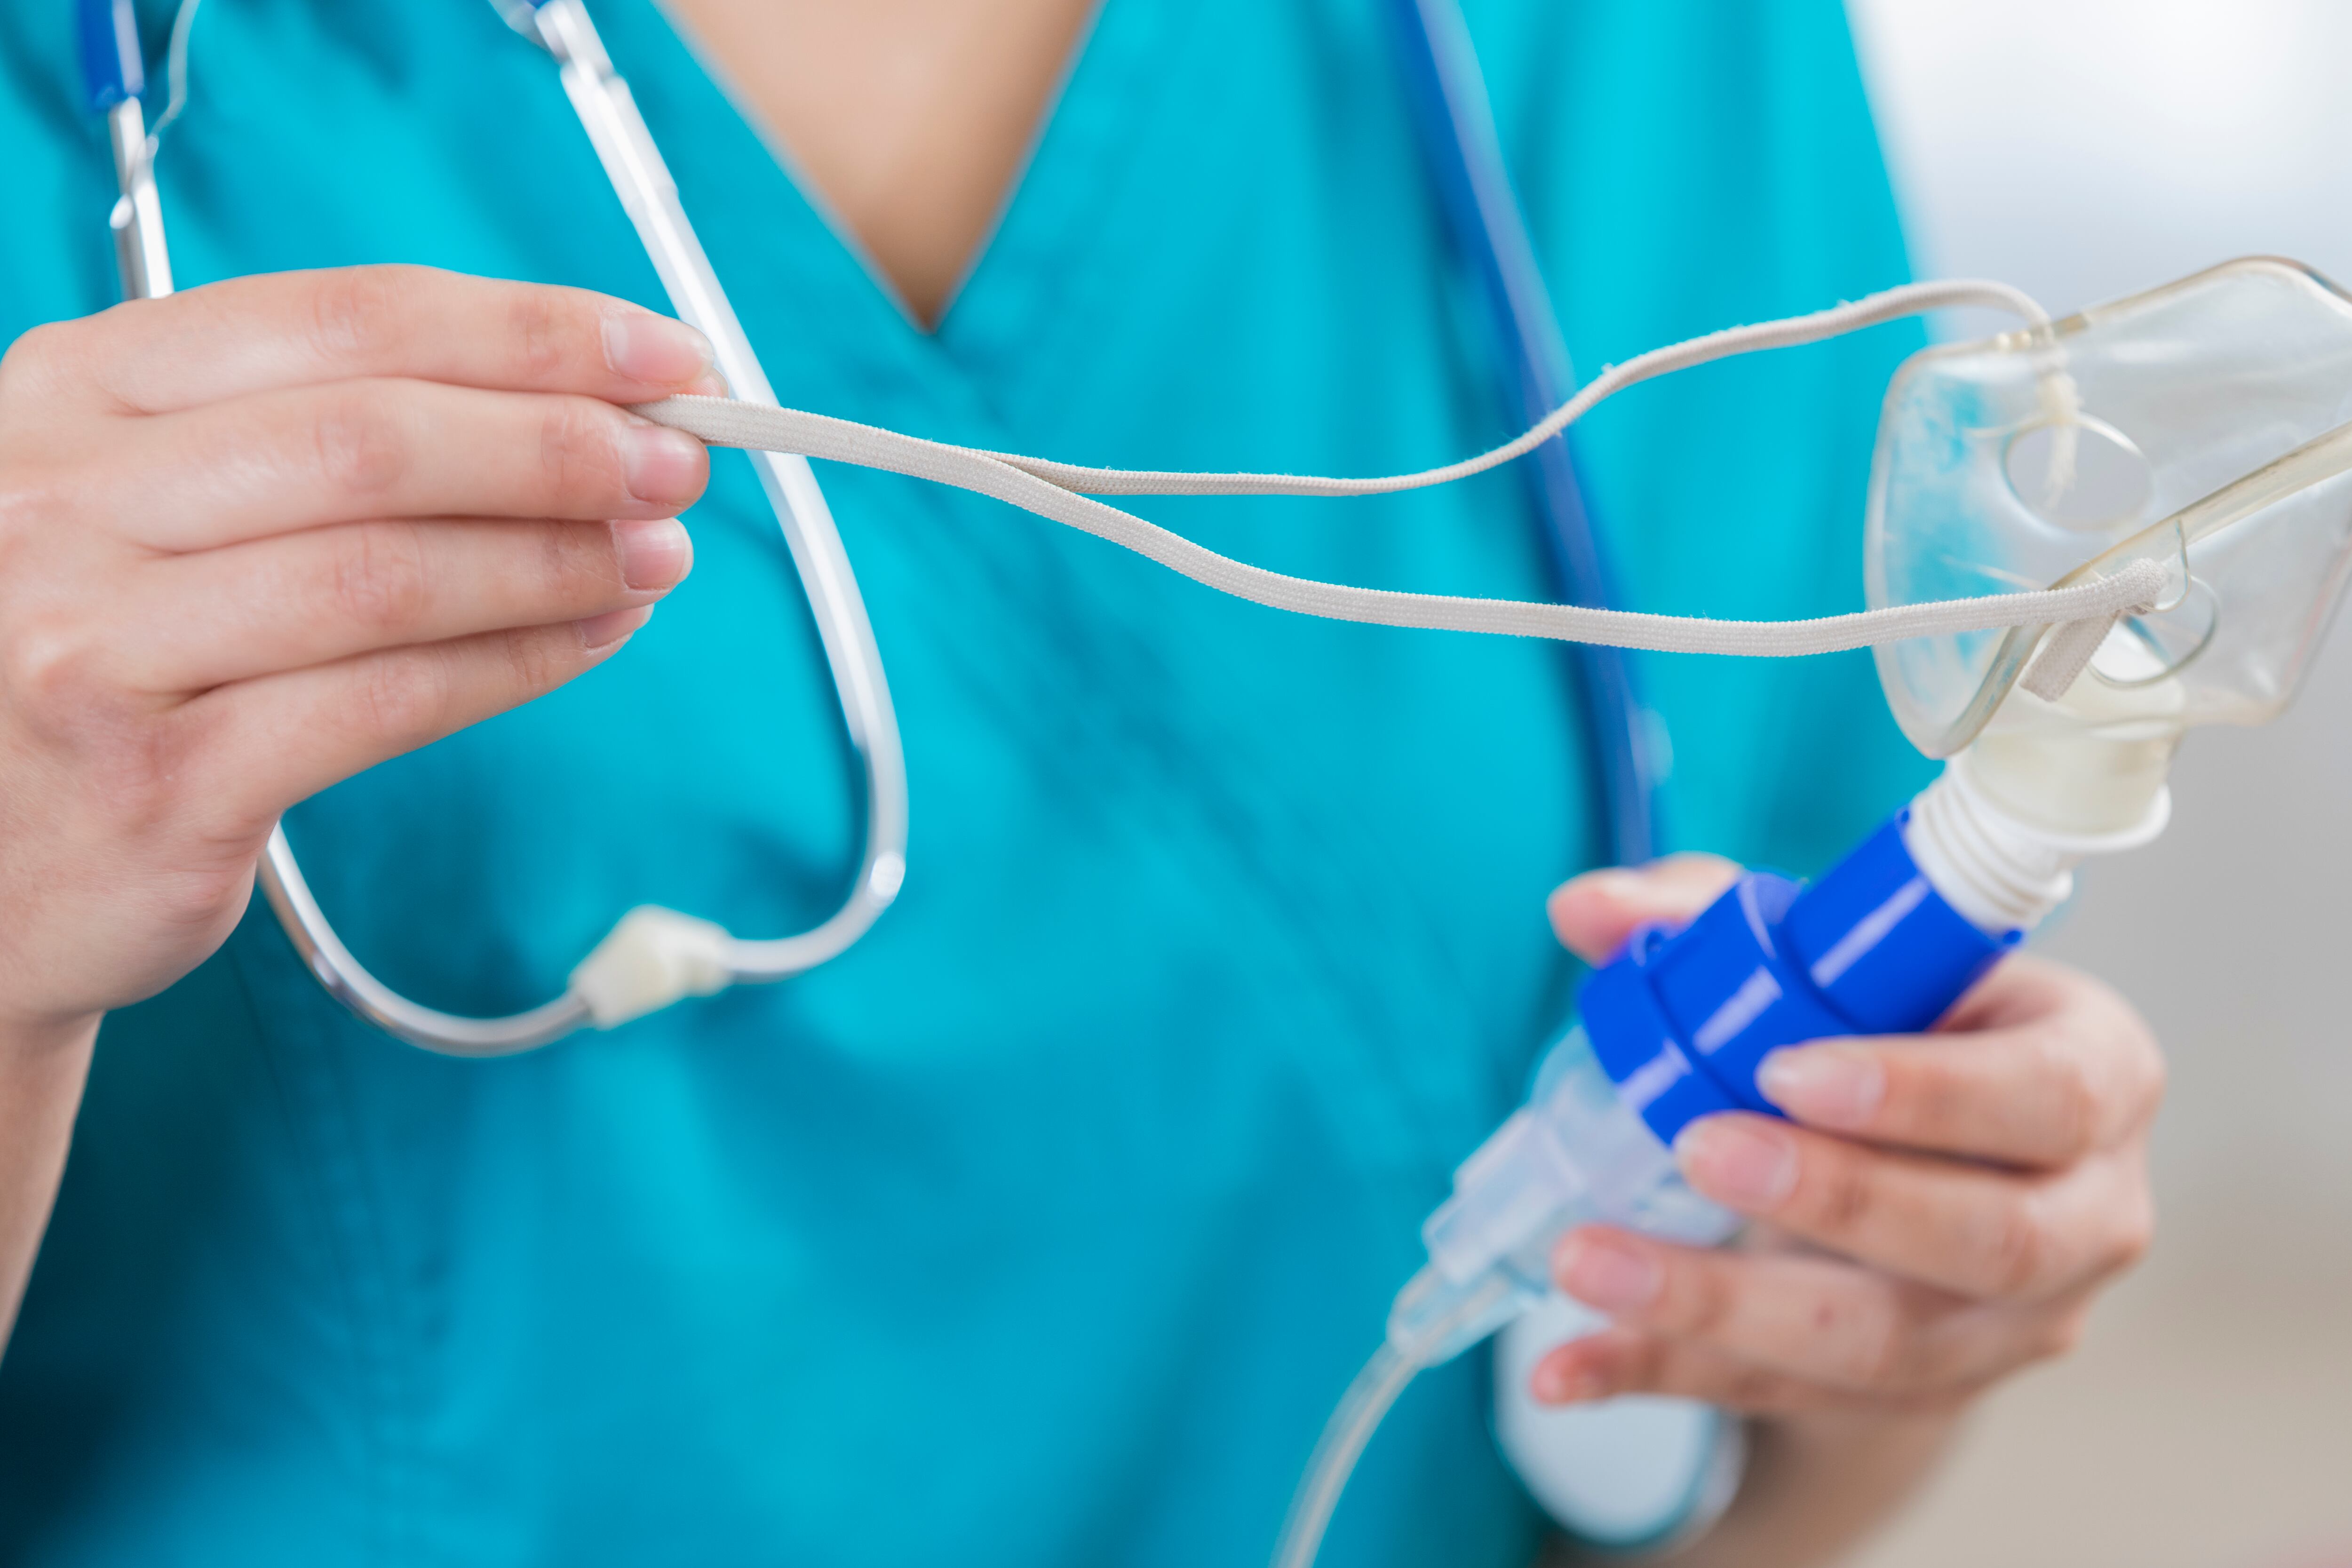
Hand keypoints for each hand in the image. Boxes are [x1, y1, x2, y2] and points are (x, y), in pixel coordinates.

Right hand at [0, 266, 716, 1038]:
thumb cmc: (87, 653)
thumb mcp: (140, 500)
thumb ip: (308, 436)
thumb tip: (568, 404)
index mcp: (70, 393)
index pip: (342, 322)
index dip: (527, 333)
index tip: (660, 356)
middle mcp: (62, 505)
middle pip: (375, 439)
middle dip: (560, 443)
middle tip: (680, 461)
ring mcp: (98, 648)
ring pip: (391, 574)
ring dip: (558, 556)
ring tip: (657, 552)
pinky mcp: (163, 784)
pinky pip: (389, 702)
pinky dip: (518, 662)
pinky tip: (593, 635)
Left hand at [1528, 853, 2160, 1548]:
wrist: (1923, 1154)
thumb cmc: (1894, 1025)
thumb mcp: (1834, 952)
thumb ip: (1709, 914)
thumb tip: (1585, 909)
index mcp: (2095, 1075)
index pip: (2044, 1095)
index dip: (1923, 1092)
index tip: (1786, 1069)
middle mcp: (2088, 1215)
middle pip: (1985, 1238)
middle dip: (1832, 1201)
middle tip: (1695, 1151)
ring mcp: (2016, 1326)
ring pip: (1884, 1343)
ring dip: (1720, 1306)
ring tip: (1589, 1261)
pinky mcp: (1928, 1396)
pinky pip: (1792, 1397)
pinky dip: (1667, 1375)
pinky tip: (1569, 1366)